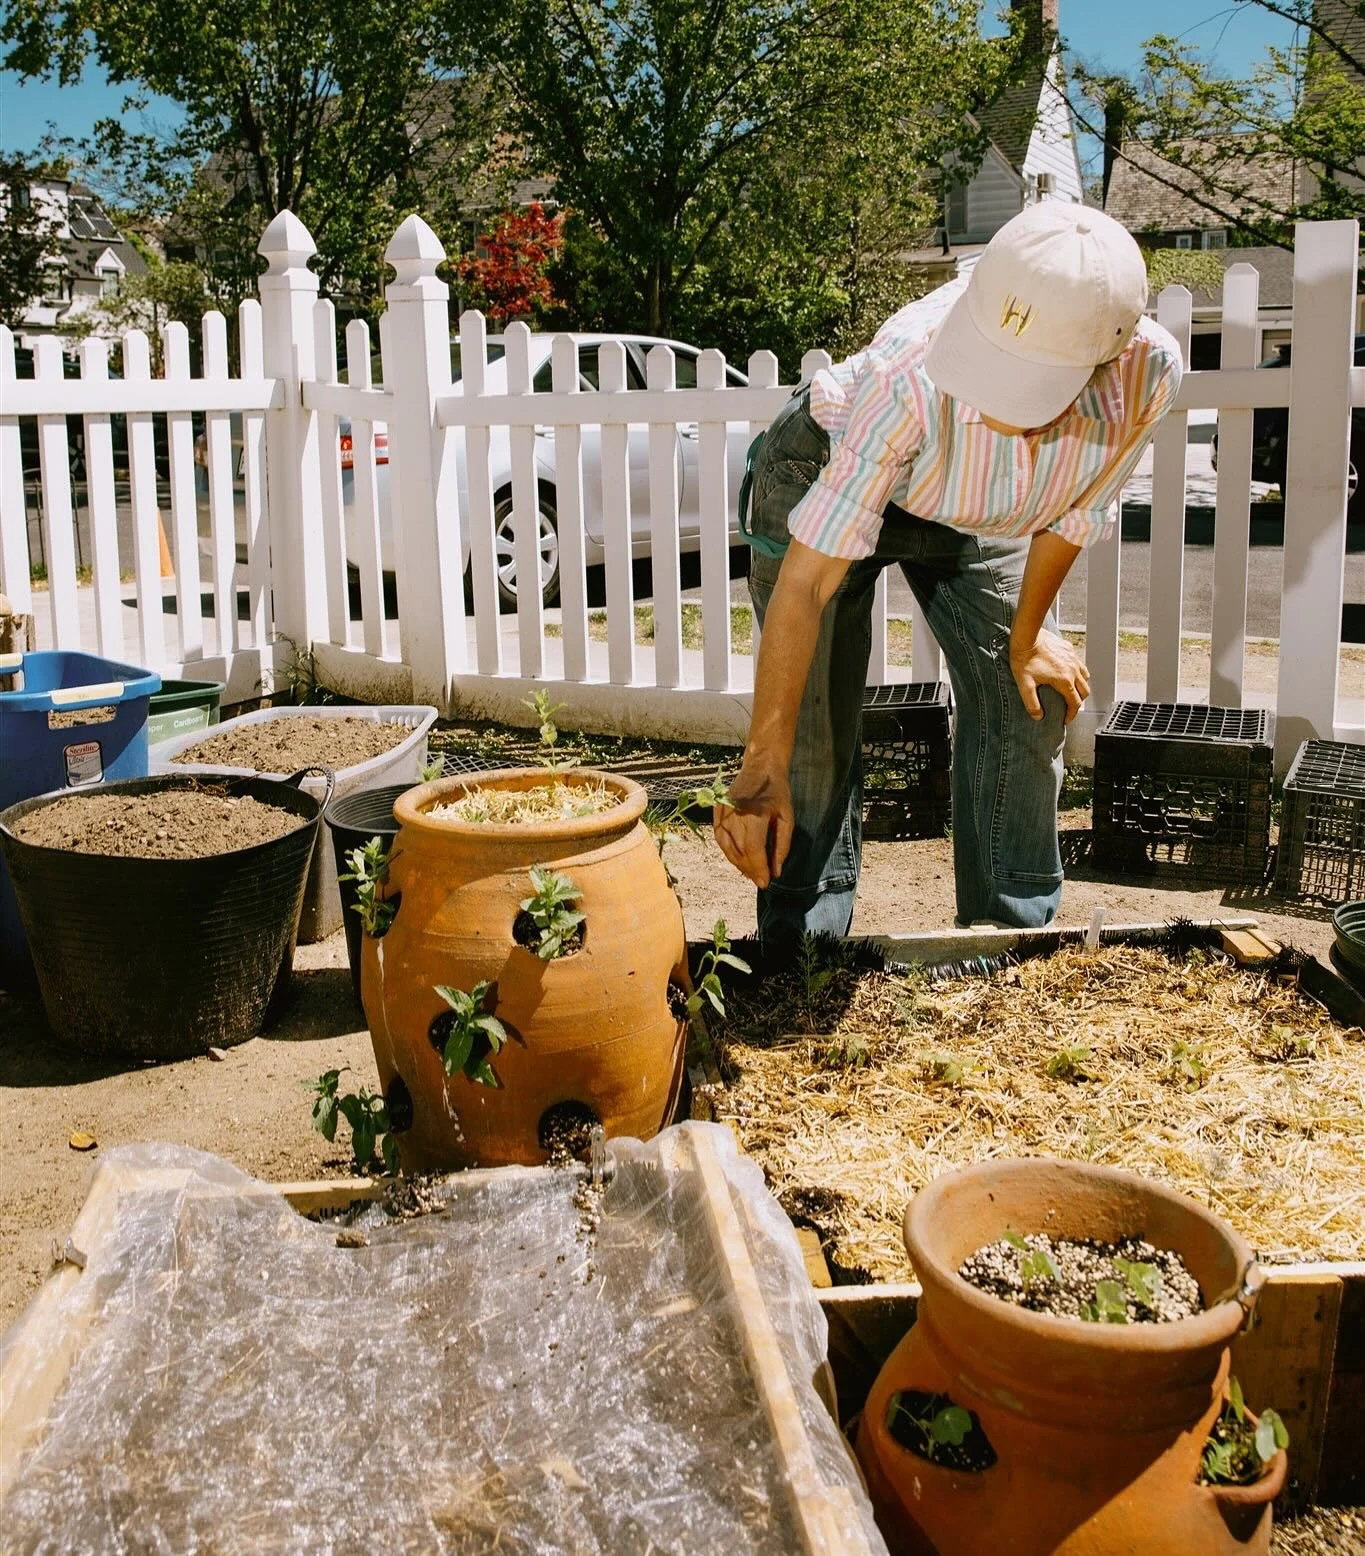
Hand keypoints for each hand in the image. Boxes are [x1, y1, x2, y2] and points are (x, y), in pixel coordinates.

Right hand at [713, 754, 794, 888]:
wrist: (760, 767)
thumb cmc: (777, 792)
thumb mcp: (787, 818)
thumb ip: (782, 846)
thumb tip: (776, 870)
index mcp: (754, 815)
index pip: (753, 850)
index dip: (758, 869)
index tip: (765, 882)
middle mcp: (735, 815)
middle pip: (740, 852)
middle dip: (750, 870)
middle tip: (760, 880)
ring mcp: (723, 813)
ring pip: (727, 848)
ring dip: (738, 864)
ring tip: (750, 872)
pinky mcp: (716, 811)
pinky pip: (720, 838)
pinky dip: (728, 852)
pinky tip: (738, 859)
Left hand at [1010, 627, 1089, 724]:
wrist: (1027, 636)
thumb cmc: (1024, 658)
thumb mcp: (1024, 685)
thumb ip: (1031, 703)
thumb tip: (1037, 716)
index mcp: (1064, 681)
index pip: (1075, 703)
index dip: (1072, 714)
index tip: (1067, 720)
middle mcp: (1073, 670)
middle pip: (1084, 691)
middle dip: (1079, 702)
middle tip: (1070, 708)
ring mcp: (1073, 658)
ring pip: (1085, 676)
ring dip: (1081, 686)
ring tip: (1071, 691)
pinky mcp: (1069, 649)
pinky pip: (1078, 663)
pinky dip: (1077, 672)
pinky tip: (1067, 672)